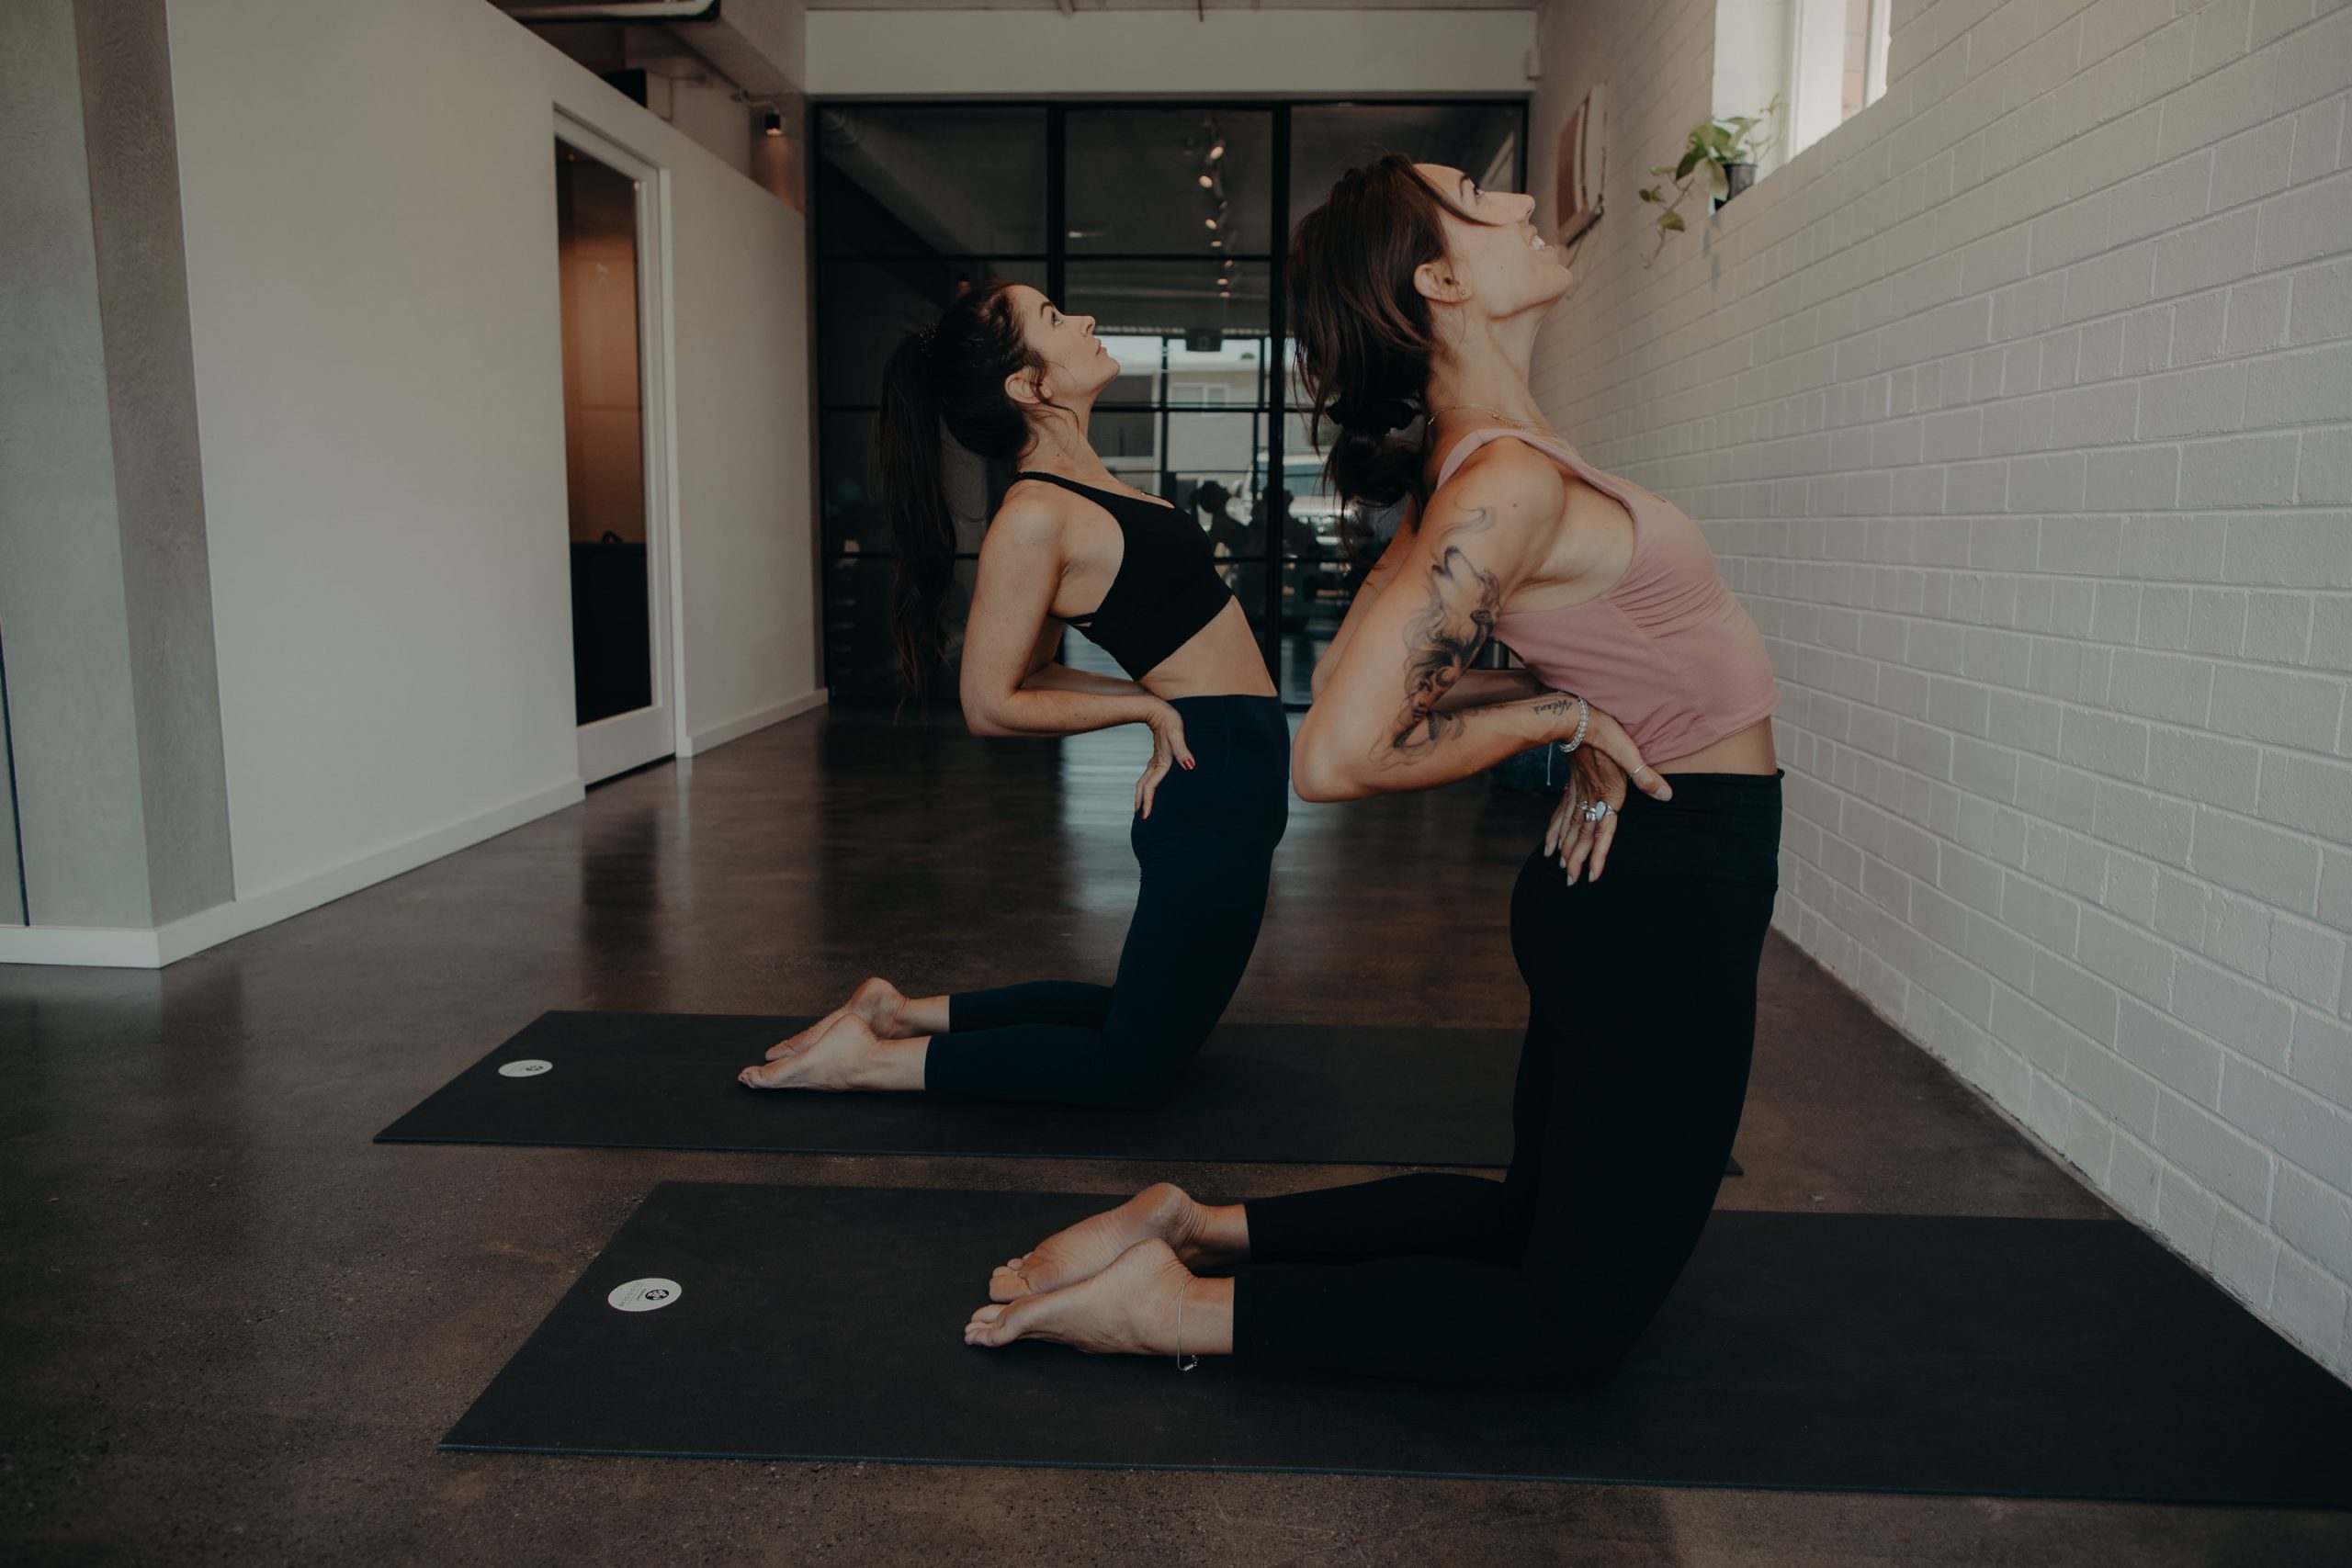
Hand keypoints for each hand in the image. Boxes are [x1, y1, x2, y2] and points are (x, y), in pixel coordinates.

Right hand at [1135, 701, 1195, 818]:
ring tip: (1141, 806)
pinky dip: (1147, 785)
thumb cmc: (1170, 720)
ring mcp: (1154, 760)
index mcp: (1160, 762)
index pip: (1150, 786)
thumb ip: (1183, 750)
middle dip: (1141, 802)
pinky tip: (1150, 787)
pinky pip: (1149, 775)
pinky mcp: (1157, 756)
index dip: (1147, 802)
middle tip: (1140, 817)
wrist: (1157, 709)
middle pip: (1144, 787)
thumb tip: (1190, 765)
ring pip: (1144, 781)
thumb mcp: (1177, 734)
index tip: (1143, 816)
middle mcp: (1155, 763)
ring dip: (1142, 795)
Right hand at [1539, 697, 1669, 883]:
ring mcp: (1577, 792)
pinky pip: (1559, 812)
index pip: (1601, 832)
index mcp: (1606, 794)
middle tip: (1570, 881)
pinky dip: (1554, 829)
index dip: (1597, 855)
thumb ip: (1646, 777)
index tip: (1591, 877)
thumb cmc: (1603, 733)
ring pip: (1567, 826)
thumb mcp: (1628, 752)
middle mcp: (1589, 798)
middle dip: (1575, 859)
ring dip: (1563, 847)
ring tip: (1557, 865)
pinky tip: (1548, 840)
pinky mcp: (1571, 784)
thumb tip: (1667, 795)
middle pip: (1580, 835)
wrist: (1573, 718)